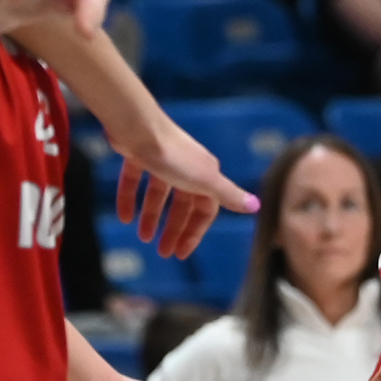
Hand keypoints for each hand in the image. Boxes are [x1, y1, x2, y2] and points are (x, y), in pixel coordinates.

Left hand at [112, 114, 260, 261]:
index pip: (205, 209)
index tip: (181, 253)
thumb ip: (229, 195)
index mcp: (204, 174)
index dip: (195, 231)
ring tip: (143, 238)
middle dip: (174, 229)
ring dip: (151, 217)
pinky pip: (136, 182)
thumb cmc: (174, 156)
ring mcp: (162, 160)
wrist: (139, 128)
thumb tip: (257, 206)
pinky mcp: (139, 155)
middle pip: (182, 204)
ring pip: (159, 194)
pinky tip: (124, 217)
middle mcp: (186, 167)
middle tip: (163, 252)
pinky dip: (130, 199)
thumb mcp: (206, 180)